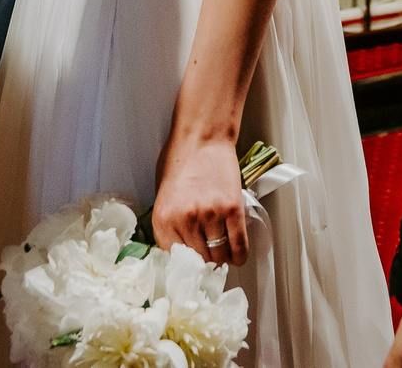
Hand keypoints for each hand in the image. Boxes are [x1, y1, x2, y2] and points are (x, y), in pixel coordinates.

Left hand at [151, 133, 246, 266]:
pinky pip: (238, 246)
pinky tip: (236, 255)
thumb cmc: (181, 159)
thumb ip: (168, 223)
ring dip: (222, 259)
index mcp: (162, 218)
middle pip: (198, 261)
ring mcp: (210, 216)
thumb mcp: (162, 194)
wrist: (202, 136)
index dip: (185, 264)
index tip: (192, 266)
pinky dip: (238, 255)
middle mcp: (184, 220)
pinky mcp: (232, 210)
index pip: (174, 259)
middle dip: (204, 262)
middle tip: (209, 258)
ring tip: (222, 254)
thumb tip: (178, 248)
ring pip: (219, 257)